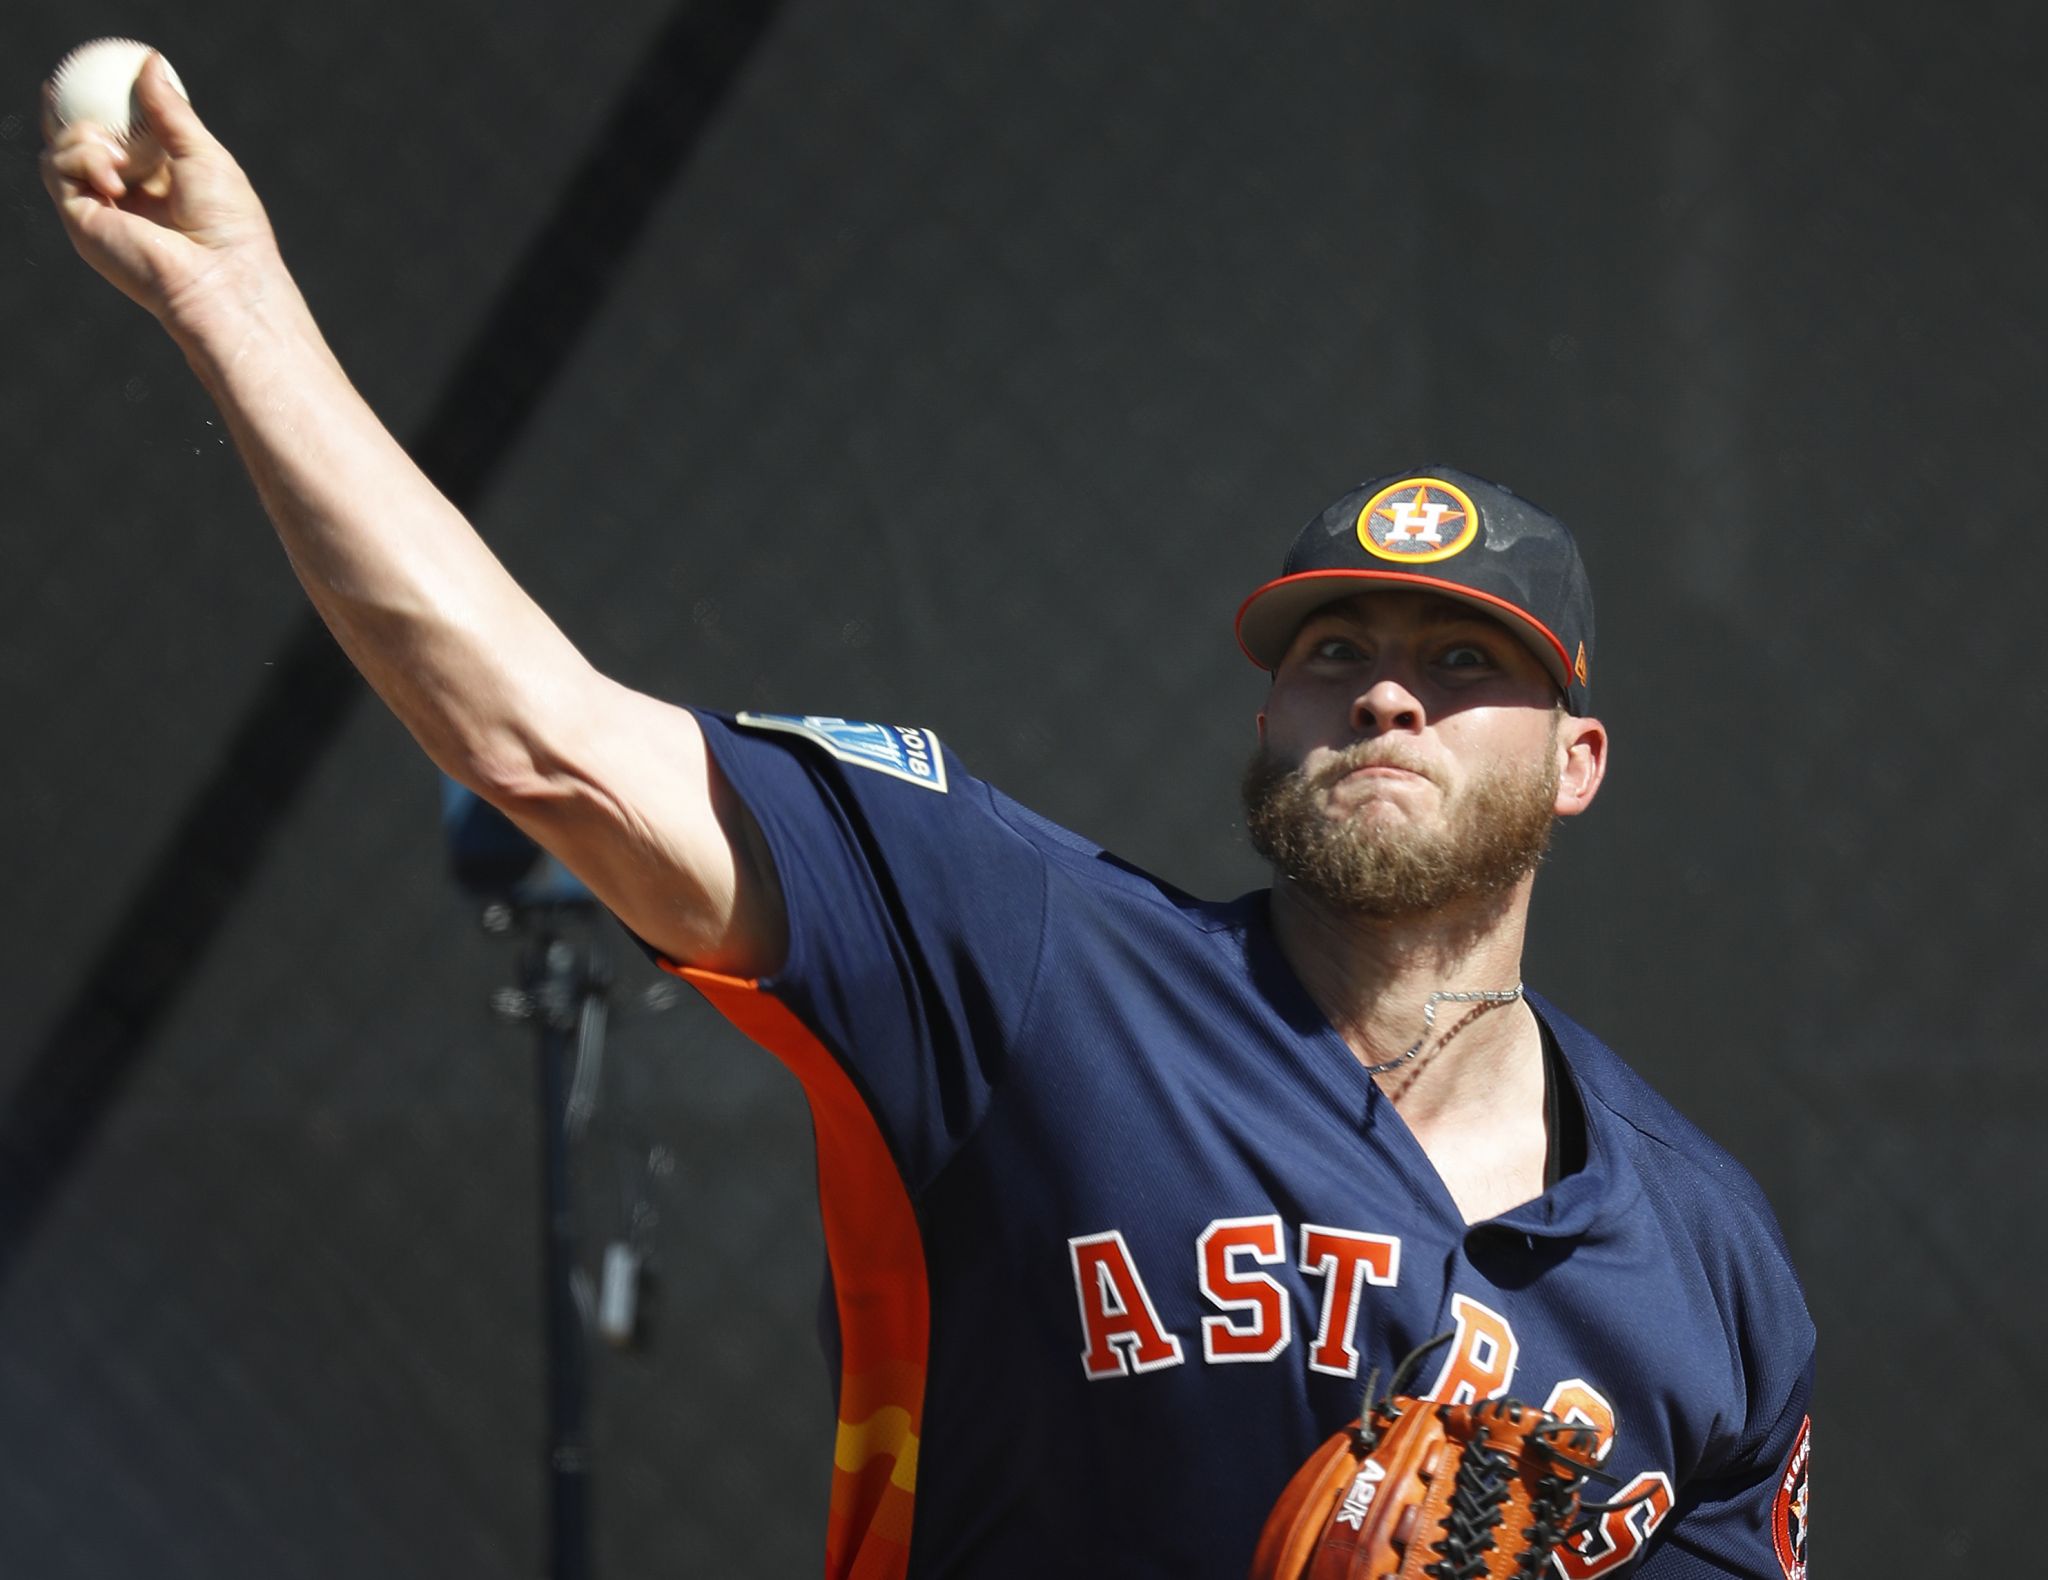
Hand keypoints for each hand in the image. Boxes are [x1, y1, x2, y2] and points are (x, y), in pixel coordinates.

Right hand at [40, 53, 282, 333]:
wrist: (221, 275)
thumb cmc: (227, 224)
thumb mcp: (202, 153)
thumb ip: (171, 111)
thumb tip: (149, 62)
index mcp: (154, 185)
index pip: (116, 140)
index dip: (99, 109)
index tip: (91, 77)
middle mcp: (123, 199)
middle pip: (76, 147)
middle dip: (66, 116)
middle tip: (59, 87)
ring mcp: (100, 212)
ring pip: (59, 152)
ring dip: (83, 136)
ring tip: (121, 155)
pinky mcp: (81, 223)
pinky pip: (55, 169)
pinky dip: (80, 156)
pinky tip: (113, 173)